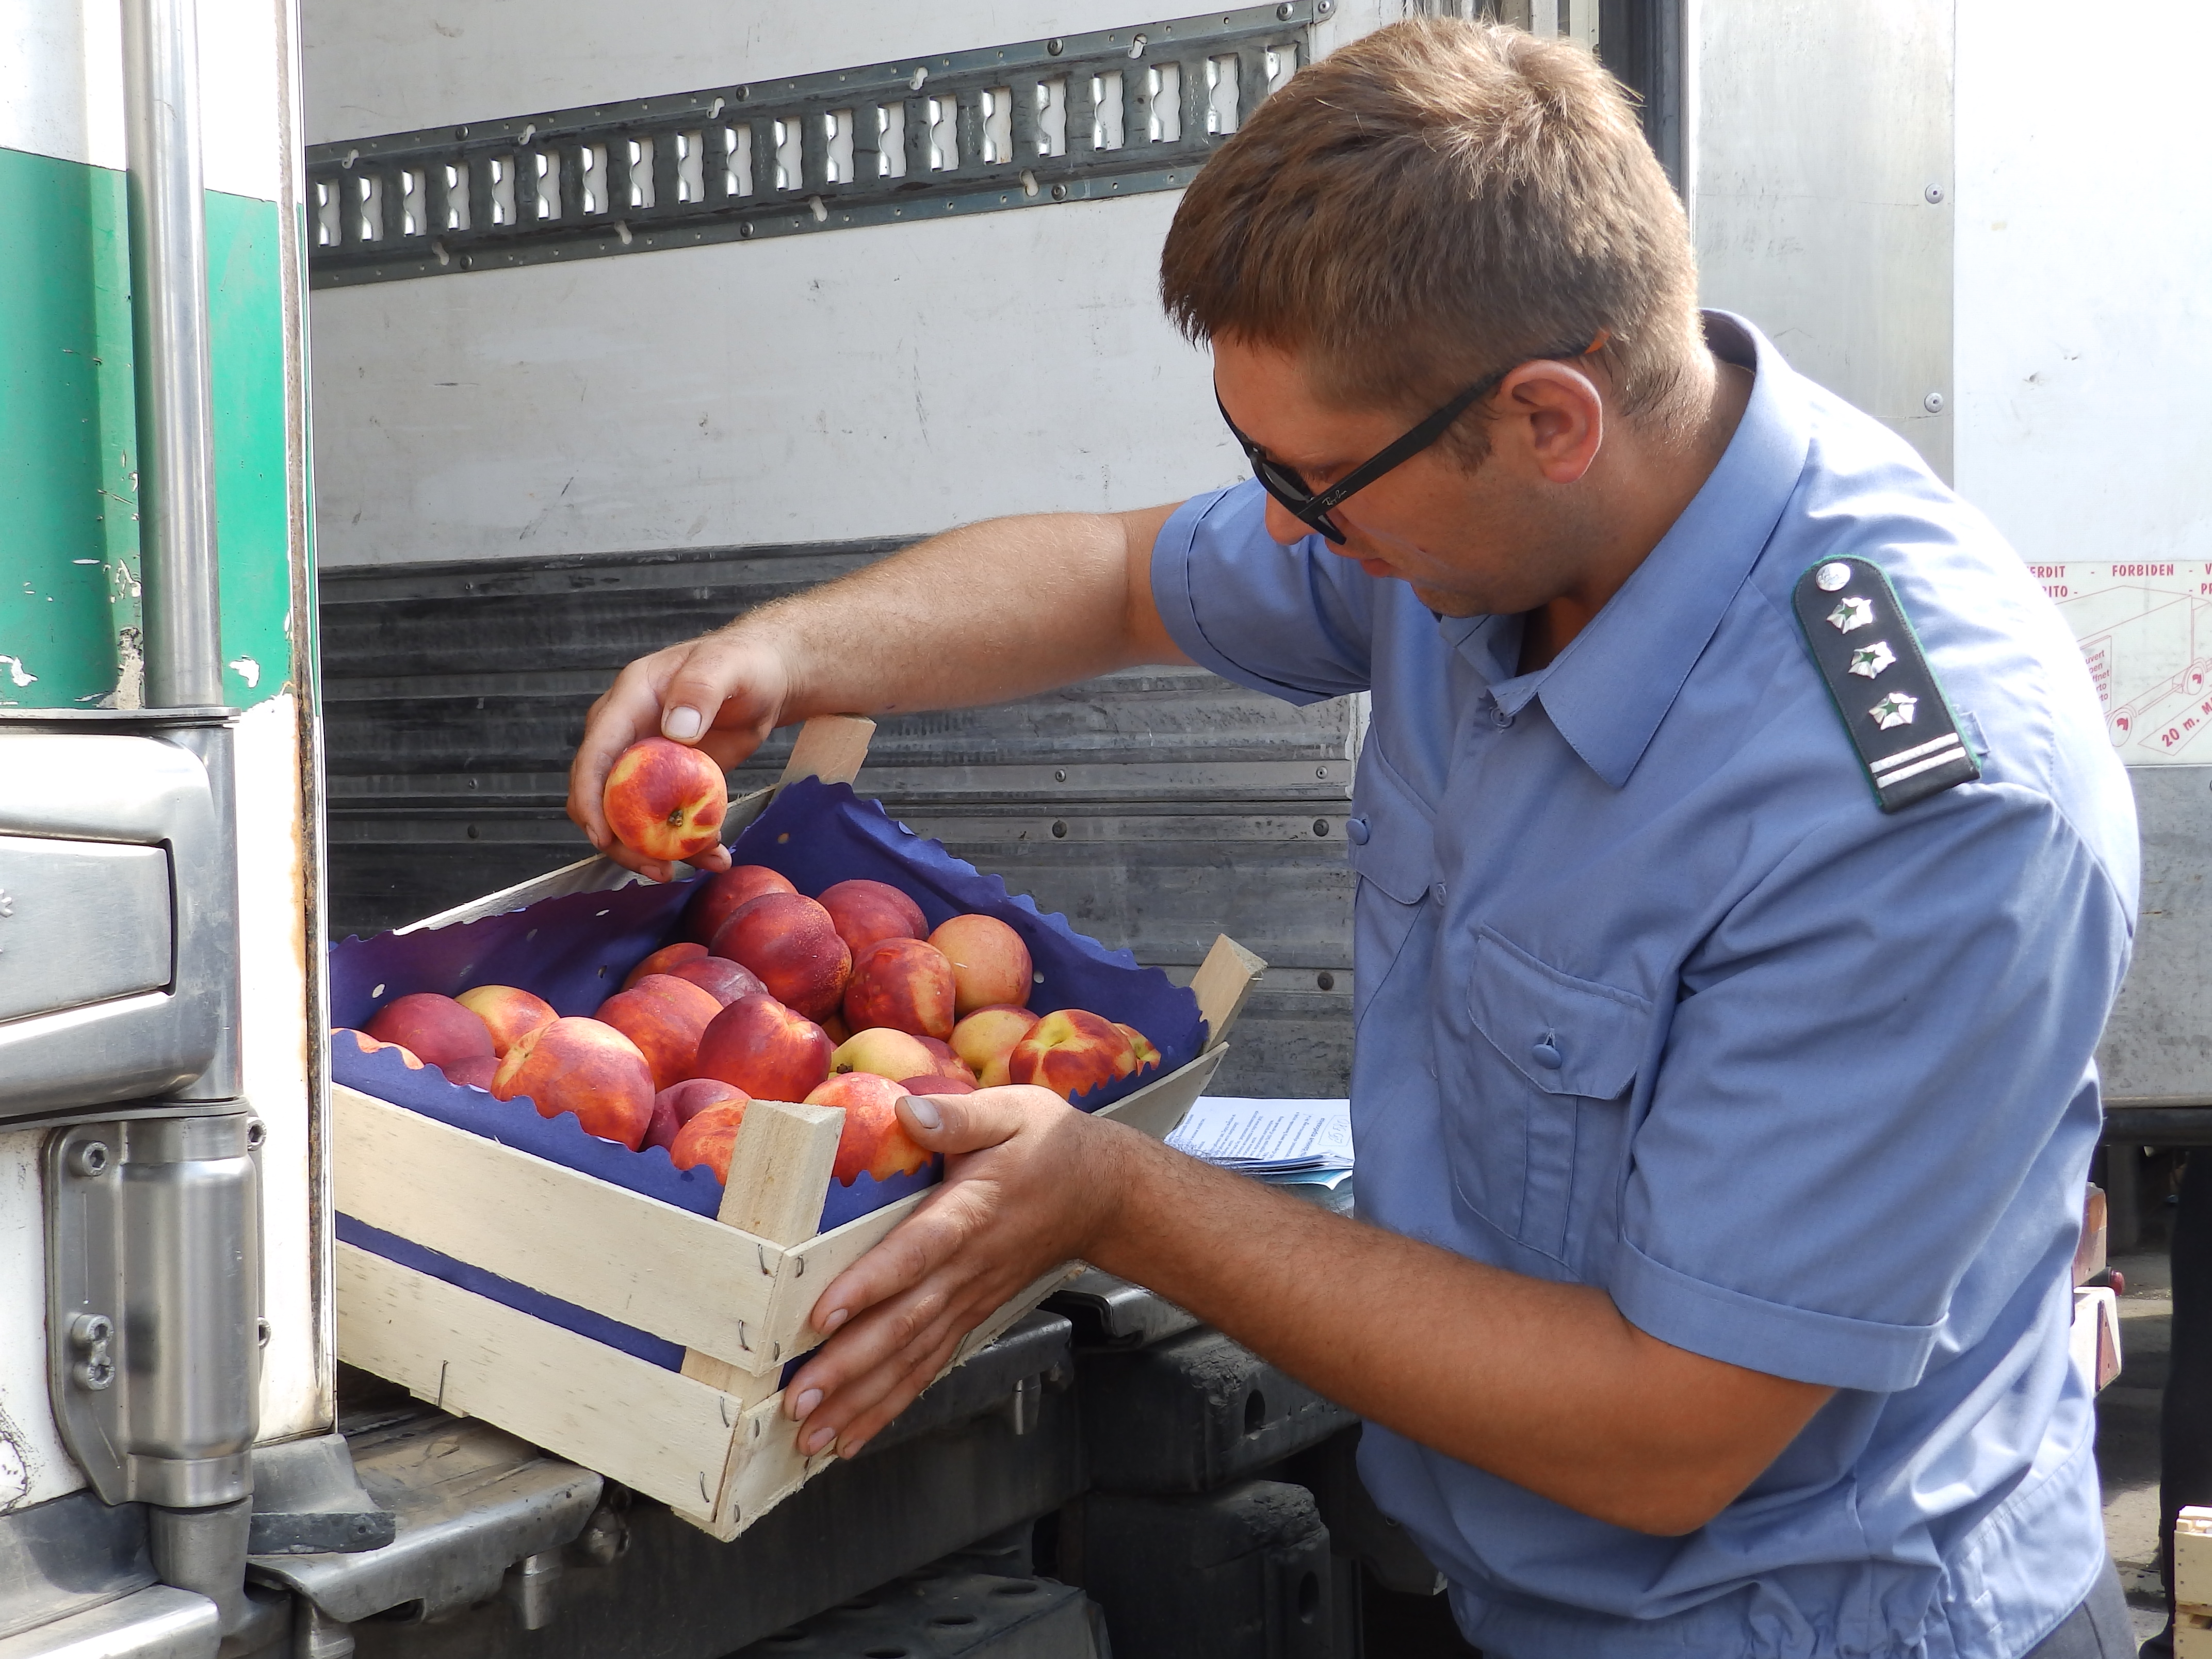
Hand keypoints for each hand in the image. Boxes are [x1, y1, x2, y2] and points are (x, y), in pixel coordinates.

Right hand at [566, 630, 795, 881]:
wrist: (764, 679)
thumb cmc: (741, 663)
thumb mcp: (725, 667)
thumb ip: (700, 689)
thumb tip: (675, 729)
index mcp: (627, 703)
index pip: (594, 755)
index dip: (589, 798)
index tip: (602, 836)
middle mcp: (626, 736)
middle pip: (603, 798)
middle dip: (621, 841)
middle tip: (658, 869)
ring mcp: (645, 764)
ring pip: (631, 818)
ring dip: (656, 850)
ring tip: (702, 863)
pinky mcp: (668, 785)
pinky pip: (665, 821)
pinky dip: (687, 844)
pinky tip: (715, 855)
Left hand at [782, 1086, 1134, 1457]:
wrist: (1105, 1194)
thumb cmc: (1051, 1146)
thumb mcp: (1011, 1112)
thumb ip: (957, 1116)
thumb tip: (908, 1112)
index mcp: (970, 1213)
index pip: (916, 1253)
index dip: (870, 1284)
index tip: (823, 1314)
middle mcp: (967, 1268)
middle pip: (905, 1323)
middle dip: (849, 1366)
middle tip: (798, 1399)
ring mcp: (969, 1299)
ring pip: (912, 1358)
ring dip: (860, 1400)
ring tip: (811, 1435)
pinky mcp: (970, 1315)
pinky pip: (928, 1368)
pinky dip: (889, 1405)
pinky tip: (853, 1435)